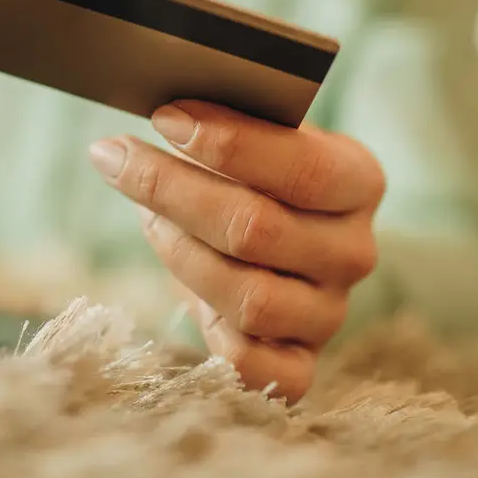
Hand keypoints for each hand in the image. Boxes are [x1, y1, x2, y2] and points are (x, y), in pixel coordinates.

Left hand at [87, 101, 384, 400]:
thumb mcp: (262, 137)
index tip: (164, 117)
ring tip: (142, 211)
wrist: (279, 241)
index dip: (229, 144)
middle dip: (172, 189)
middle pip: (256, 229)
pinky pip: (249, 363)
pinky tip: (173, 283)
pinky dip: (203, 325)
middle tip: (116, 156)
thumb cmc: (259, 176)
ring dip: (177, 249)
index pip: (302, 168)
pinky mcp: (299, 365)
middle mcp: (354, 251)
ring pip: (248, 297)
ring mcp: (329, 314)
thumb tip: (166, 112)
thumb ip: (232, 124)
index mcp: (360, 182)